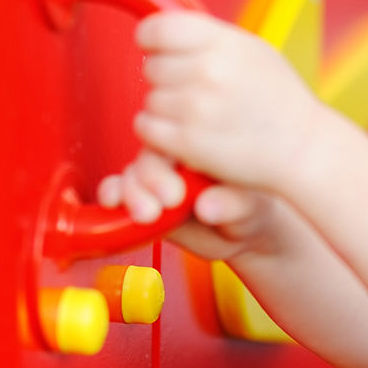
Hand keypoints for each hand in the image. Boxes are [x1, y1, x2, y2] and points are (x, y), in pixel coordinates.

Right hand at [97, 152, 284, 260]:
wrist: (248, 232)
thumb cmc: (255, 208)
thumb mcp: (251, 207)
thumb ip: (231, 205)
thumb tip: (207, 207)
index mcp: (204, 141)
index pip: (179, 136)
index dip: (172, 159)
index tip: (177, 192)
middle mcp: (177, 154)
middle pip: (150, 152)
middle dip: (150, 178)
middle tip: (167, 202)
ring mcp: (157, 175)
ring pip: (132, 172)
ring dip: (130, 191)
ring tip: (146, 214)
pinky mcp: (142, 195)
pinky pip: (119, 189)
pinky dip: (112, 194)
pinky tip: (112, 204)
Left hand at [131, 11, 321, 190]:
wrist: (302, 147)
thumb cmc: (280, 100)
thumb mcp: (252, 51)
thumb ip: (209, 39)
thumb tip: (167, 33)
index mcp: (222, 43)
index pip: (158, 28)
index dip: (151, 39)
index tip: (156, 49)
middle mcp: (207, 71)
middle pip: (151, 67)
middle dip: (167, 79)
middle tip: (195, 91)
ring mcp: (196, 108)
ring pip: (150, 100)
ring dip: (166, 109)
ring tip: (198, 115)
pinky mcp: (188, 143)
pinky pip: (147, 128)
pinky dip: (159, 133)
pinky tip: (184, 132)